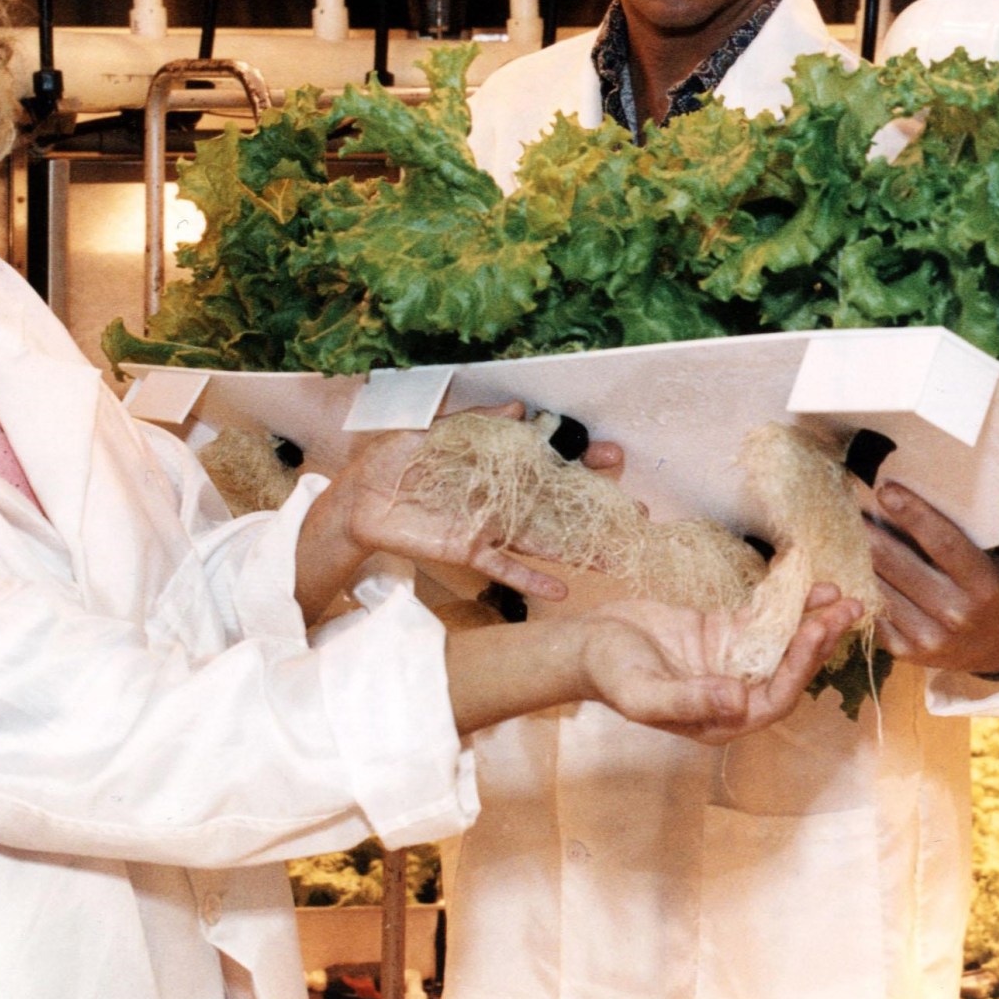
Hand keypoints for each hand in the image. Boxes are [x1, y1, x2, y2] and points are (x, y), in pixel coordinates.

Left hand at [302, 403, 623, 614]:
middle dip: (598, 508)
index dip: (582, 461)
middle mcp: (502, 497)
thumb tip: (519, 408)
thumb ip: (476, 422)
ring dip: (579, 548)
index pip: (550, 462)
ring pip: (543, 538)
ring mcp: (489, 526)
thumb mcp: (434, 429)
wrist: (358, 496)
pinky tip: (561, 590)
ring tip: (618, 555)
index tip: (614, 459)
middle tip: (640, 513)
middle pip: (559, 504)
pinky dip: (531, 579)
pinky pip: (505, 567)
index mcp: (497, 465)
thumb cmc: (395, 458)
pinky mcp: (469, 550)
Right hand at [582, 585, 864, 744]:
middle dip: (818, 641)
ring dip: (810, 620)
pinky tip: (805, 581)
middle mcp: (734, 695)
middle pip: (788, 669)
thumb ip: (687, 701)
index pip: (774, 698)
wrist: (585, 644)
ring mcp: (730, 662)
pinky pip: (761, 618)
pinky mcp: (723, 634)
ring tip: (839, 595)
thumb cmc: (609, 673)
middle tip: (847, 609)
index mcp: (721, 719)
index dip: (798, 667)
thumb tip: (737, 701)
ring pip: (781, 643)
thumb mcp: (643, 692)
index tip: (814, 631)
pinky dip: (783, 601)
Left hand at [866, 481, 998, 675]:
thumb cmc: (997, 590)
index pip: (942, 541)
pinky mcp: (907, 652)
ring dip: (855, 557)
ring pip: (877, 585)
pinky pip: (872, 610)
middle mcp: (955, 613)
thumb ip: (957, 540)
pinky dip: (859, 586)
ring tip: (843, 533)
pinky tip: (849, 567)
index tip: (885, 490)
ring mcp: (929, 637)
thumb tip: (904, 503)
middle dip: (867, 530)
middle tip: (847, 505)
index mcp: (983, 585)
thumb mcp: (994, 561)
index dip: (911, 513)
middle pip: (896, 562)